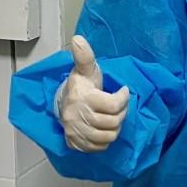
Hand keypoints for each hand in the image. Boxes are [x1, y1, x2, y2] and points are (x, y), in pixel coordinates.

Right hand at [57, 36, 129, 152]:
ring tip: (113, 117)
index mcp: (83, 98)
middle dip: (121, 113)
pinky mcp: (76, 144)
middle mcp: (78, 117)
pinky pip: (100, 147)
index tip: (123, 92)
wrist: (62, 103)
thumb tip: (78, 38)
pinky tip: (104, 128)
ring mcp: (76, 132)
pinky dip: (106, 140)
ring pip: (109, 136)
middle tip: (119, 106)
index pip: (113, 105)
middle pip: (113, 122)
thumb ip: (84, 56)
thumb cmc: (81, 85)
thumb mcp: (85, 70)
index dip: (124, 99)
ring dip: (115, 127)